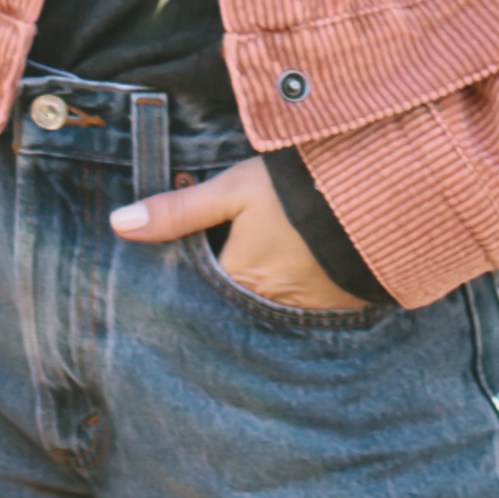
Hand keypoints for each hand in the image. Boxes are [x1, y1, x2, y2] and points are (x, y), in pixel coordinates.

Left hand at [111, 157, 364, 313]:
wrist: (380, 196)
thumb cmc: (296, 190)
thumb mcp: (231, 190)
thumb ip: (178, 211)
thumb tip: (119, 225)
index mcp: (238, 278)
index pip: (203, 287)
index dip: (197, 272)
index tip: (195, 256)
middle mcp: (270, 304)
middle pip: (238, 299)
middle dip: (230, 287)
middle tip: (232, 261)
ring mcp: (309, 308)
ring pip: (272, 304)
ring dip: (267, 290)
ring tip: (268, 267)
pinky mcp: (342, 303)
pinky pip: (309, 305)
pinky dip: (301, 290)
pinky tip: (303, 270)